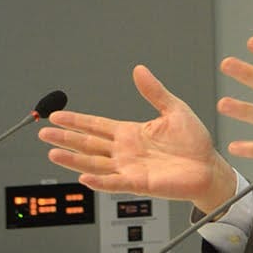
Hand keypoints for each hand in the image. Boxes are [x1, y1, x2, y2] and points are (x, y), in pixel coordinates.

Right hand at [38, 65, 236, 213]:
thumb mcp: (174, 110)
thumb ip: (154, 92)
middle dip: (65, 137)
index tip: (56, 115)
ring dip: (73, 159)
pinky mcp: (140, 183)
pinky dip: (99, 181)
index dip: (76, 120)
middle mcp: (126, 151)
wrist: (209, 167)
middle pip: (88, 143)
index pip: (96, 125)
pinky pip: (115, 182)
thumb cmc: (195, 143)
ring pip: (94, 163)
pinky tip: (84, 176)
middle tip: (42, 132)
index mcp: (131, 133)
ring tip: (53, 152)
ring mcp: (130, 168)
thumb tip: (140, 70)